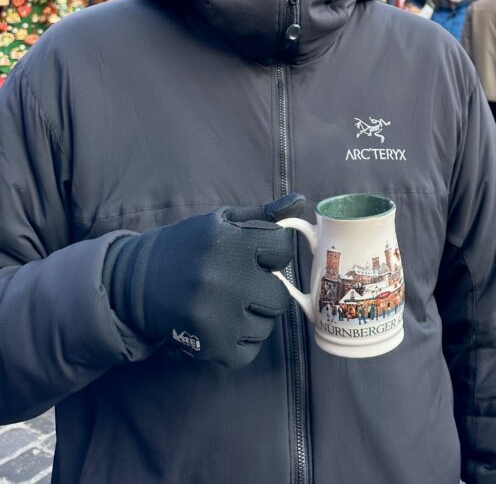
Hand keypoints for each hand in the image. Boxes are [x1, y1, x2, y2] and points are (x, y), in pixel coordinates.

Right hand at [103, 194, 304, 367]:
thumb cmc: (187, 246)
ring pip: (267, 324)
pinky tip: (223, 323)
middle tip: (243, 282)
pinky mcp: (211, 346)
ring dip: (255, 316)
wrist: (136, 282)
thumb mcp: (221, 221)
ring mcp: (218, 316)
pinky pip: (249, 350)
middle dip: (266, 287)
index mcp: (229, 242)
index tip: (257, 253)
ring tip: (229, 303)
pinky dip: (241, 341)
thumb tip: (302, 201)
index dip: (273, 250)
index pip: (283, 247)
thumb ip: (264, 214)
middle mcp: (225, 279)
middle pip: (280, 294)